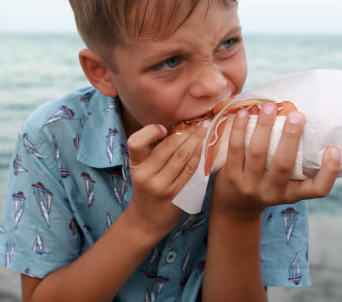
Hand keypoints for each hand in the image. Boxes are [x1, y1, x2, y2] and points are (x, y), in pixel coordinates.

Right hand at [125, 123, 207, 237]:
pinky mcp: (175, 195)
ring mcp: (161, 186)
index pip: (136, 143)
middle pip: (167, 147)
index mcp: (136, 165)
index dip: (150, 132)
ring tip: (206, 129)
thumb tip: (179, 128)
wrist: (146, 220)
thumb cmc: (146, 189)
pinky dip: (198, 157)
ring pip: (181, 157)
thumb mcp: (141, 170)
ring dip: (196, 141)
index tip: (164, 128)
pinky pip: (190, 172)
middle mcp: (145, 175)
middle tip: (200, 121)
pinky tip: (204, 147)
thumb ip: (153, 152)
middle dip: (186, 132)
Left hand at [212, 103, 340, 219]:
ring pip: (257, 153)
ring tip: (268, 107)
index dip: (329, 171)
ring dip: (263, 127)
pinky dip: (238, 129)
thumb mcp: (286, 184)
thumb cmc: (268, 186)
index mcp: (293, 194)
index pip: (318, 189)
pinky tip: (242, 113)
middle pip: (284, 165)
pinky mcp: (230, 176)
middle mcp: (272, 192)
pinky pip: (234, 149)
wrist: (235, 207)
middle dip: (291, 137)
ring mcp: (249, 185)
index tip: (334, 149)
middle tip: (296, 114)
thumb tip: (311, 125)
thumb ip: (298, 164)